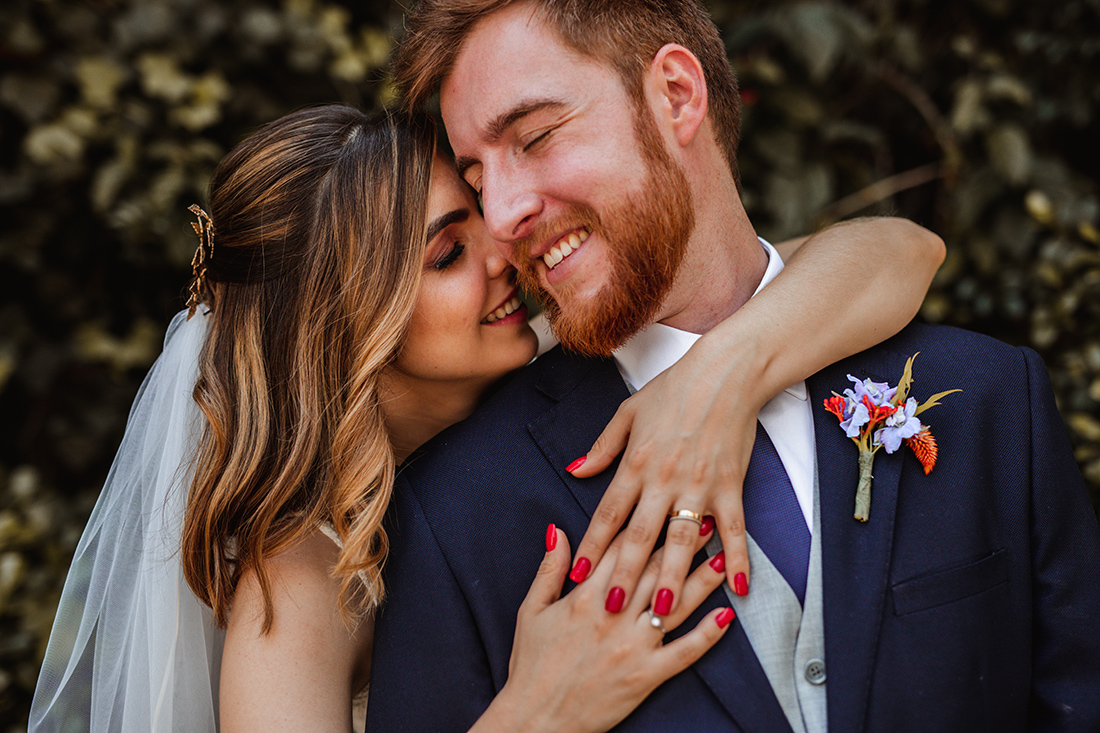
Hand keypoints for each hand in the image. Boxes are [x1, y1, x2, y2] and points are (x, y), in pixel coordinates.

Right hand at [475, 525, 732, 732]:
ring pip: (674, 605)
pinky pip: (685, 652)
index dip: (645, 523)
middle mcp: (613, 616)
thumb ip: (549, 569)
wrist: (536, 720)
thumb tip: (557, 530)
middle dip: (681, 543)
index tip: (666, 502)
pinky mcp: (646, 676)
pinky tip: (727, 616)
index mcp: (584, 597)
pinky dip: (708, 634)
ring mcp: (632, 647)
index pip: (620, 550)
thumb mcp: (531, 611)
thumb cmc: (530, 665)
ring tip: (723, 557)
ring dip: (702, 580)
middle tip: (706, 518)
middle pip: (654, 570)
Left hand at [567, 335, 759, 617]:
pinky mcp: (730, 485)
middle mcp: (663, 479)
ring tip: (662, 612)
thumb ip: (602, 447)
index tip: (578, 575)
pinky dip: (736, 558)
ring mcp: (698, 485)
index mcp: (635, 463)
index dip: (592, 547)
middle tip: (611, 610)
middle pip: (640, 536)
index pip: (608, 513)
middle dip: (624, 575)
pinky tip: (737, 587)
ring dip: (671, 577)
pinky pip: (733, 529)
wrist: (724, 371)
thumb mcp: (627, 412)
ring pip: (682, 540)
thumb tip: (574, 470)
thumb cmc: (673, 389)